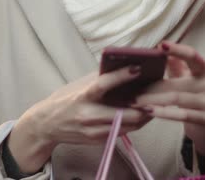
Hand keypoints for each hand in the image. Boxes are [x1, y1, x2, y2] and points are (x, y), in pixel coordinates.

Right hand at [8, 66, 152, 172]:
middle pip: (124, 112)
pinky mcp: (98, 140)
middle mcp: (89, 115)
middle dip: (144, 105)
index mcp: (83, 96)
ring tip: (155, 103)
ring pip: (128, 125)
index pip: (104, 84)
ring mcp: (94, 130)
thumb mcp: (77, 85)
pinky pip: (123, 132)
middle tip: (158, 94)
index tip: (137, 68)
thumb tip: (120, 65)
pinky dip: (134, 123)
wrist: (46, 125)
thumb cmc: (64, 100)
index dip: (122, 76)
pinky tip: (142, 114)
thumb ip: (97, 77)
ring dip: (144, 115)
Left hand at [132, 41, 204, 155]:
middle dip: (153, 87)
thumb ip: (174, 63)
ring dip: (152, 100)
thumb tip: (158, 47)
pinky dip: (162, 113)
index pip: (192, 56)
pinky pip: (181, 115)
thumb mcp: (183, 76)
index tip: (161, 46)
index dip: (178, 50)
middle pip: (177, 83)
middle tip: (133, 90)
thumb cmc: (190, 94)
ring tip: (135, 102)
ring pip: (176, 99)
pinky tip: (148, 111)